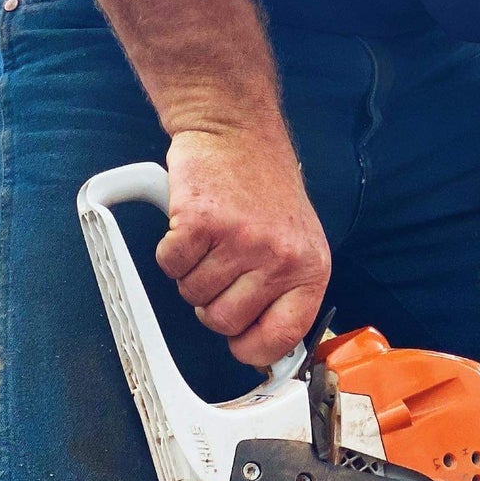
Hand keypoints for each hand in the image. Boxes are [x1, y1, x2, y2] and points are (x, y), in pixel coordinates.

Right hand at [156, 127, 330, 369]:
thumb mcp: (296, 240)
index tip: (239, 343)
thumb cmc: (264, 186)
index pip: (282, 337)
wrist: (236, 131)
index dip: (252, 349)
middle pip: (224, 322)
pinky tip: (192, 226)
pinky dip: (172, 250)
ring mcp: (240, 240)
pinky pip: (170, 266)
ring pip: (193, 296)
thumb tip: (266, 348)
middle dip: (213, 303)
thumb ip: (285, 291)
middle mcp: (279, 257)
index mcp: (309, 267)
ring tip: (212, 239)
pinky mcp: (201, 223)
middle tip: (221, 267)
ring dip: (193, 273)